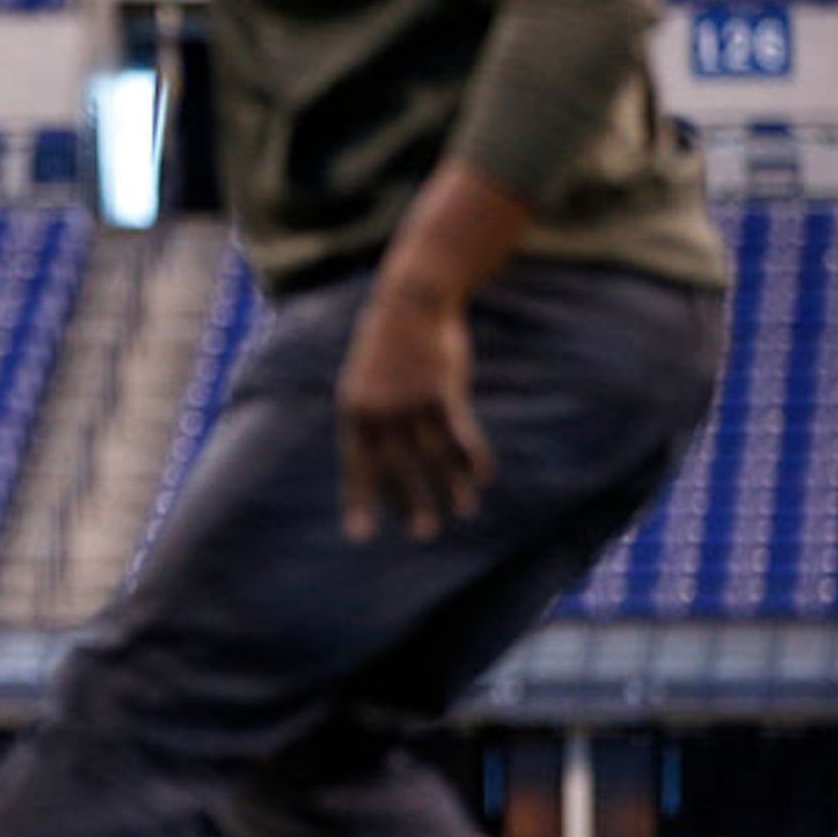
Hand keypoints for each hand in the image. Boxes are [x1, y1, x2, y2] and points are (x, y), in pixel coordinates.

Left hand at [338, 280, 493, 542]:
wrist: (409, 301)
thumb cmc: (387, 348)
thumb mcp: (367, 382)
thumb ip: (371, 421)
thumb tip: (380, 460)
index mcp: (354, 411)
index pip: (356, 465)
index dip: (359, 500)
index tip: (359, 535)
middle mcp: (379, 410)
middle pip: (395, 467)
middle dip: (410, 503)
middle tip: (423, 534)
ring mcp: (410, 400)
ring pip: (433, 455)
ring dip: (450, 485)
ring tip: (463, 511)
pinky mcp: (441, 390)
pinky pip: (459, 433)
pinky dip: (472, 457)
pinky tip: (483, 477)